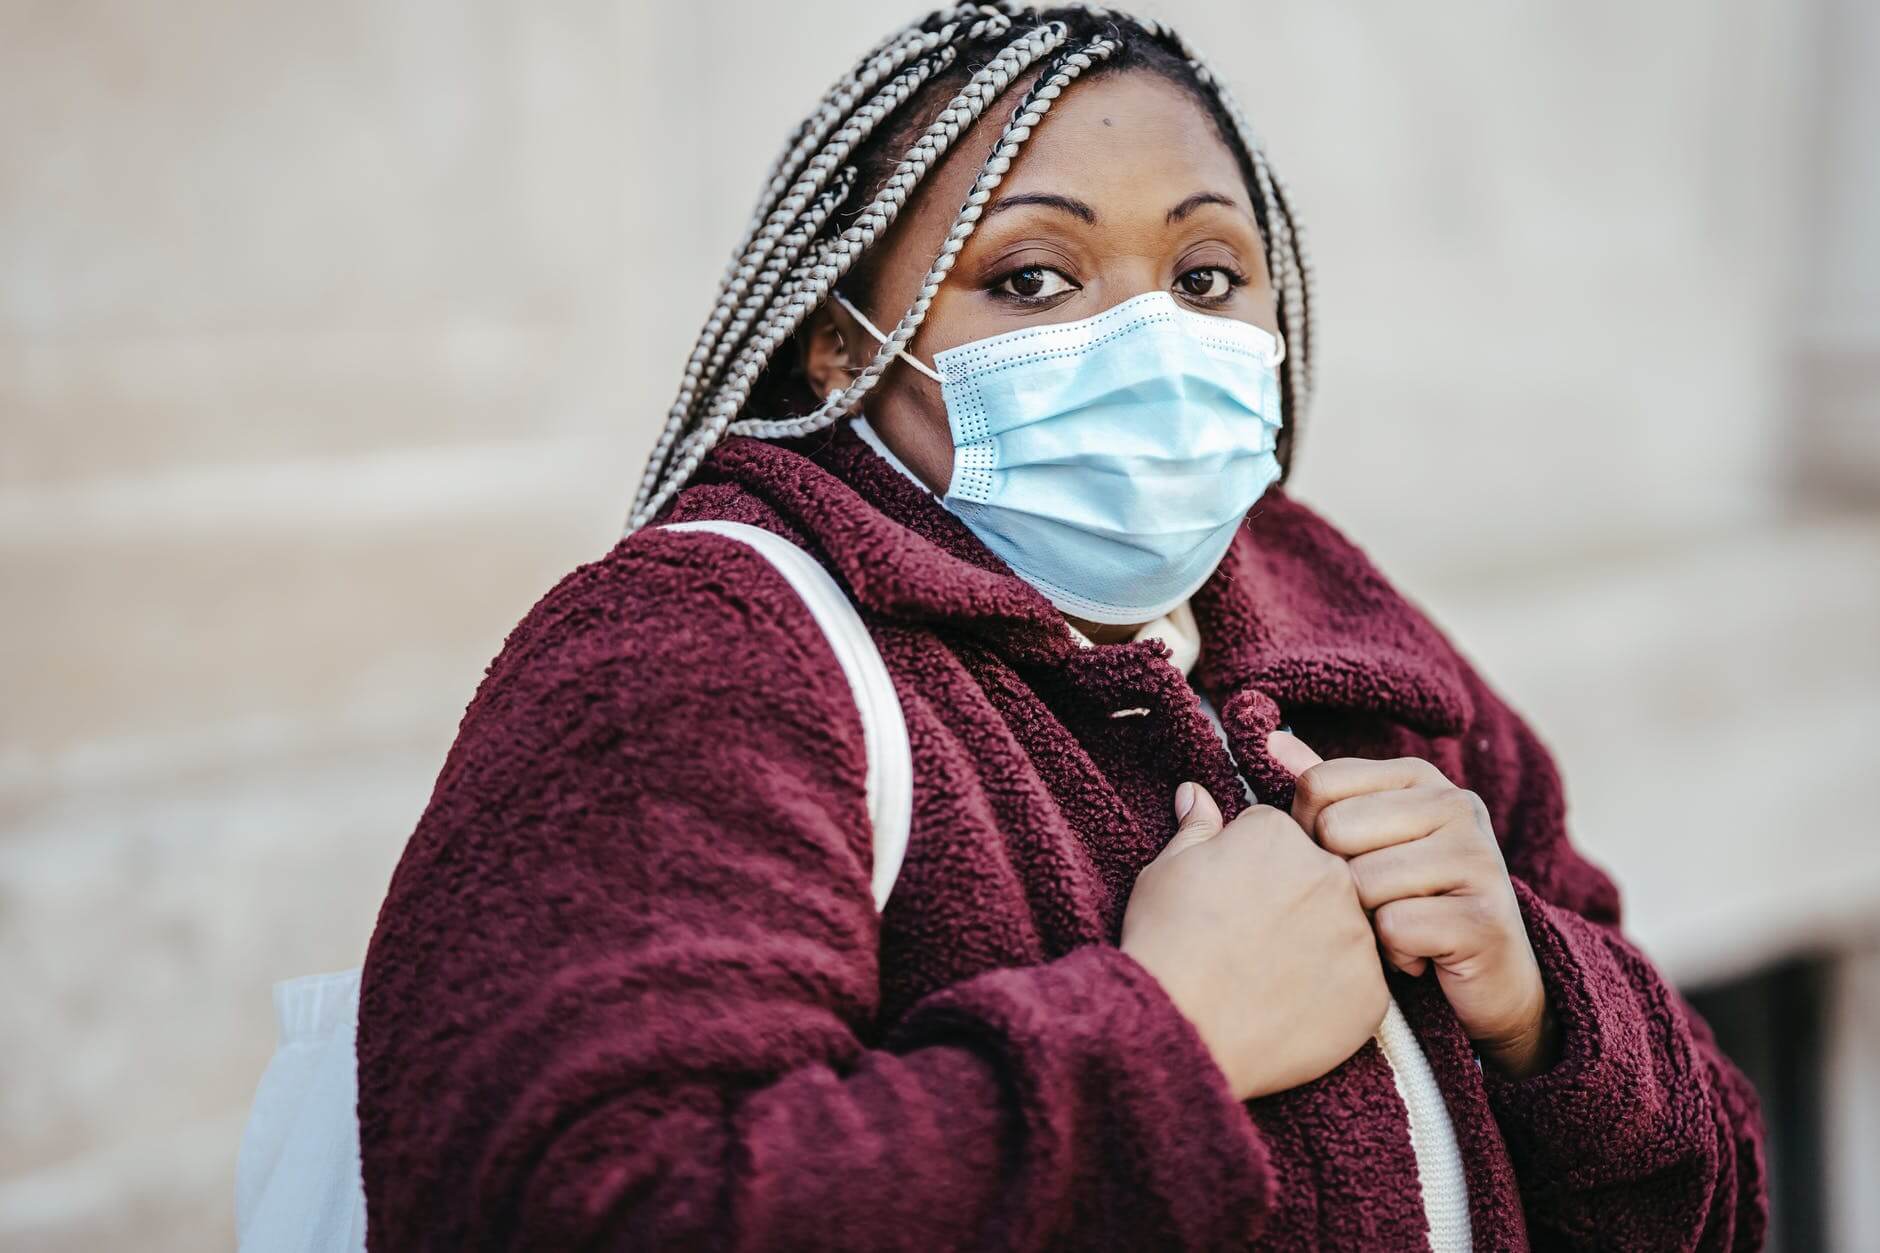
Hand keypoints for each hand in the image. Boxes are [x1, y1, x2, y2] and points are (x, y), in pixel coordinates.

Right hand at [1122, 781, 1389, 1099]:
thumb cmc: (1165, 945)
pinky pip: (1359, 983)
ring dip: (1318, 943)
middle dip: (1292, 897)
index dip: (1249, 865)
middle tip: (1250, 937)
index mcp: (1279, 835)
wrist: (1181, 1030)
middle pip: (1320, 875)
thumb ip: (1196, 829)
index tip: (1230, 896)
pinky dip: (1333, 994)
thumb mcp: (1166, 871)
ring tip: (1268, 976)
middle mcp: (1331, 874)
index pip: (1278, 835)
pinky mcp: (1372, 993)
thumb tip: (1196, 792)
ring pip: (1345, 928)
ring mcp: (1357, 935)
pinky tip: (1290, 1007)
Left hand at [1268, 732, 1556, 1078]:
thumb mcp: (1369, 839)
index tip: (1350, 862)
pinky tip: (1422, 954)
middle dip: (1340, 881)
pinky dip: (1396, 954)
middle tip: (1380, 902)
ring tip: (1403, 927)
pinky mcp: (1483, 918)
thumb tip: (1270, 741)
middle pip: (1334, 831)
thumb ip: (1326, 792)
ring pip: (1360, 883)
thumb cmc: (1413, 903)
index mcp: (1418, 776)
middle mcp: (1456, 803)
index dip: (1311, 835)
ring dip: (1367, 923)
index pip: (1318, 785)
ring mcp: (1477, 857)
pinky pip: (1393, 928)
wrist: (1491, 980)